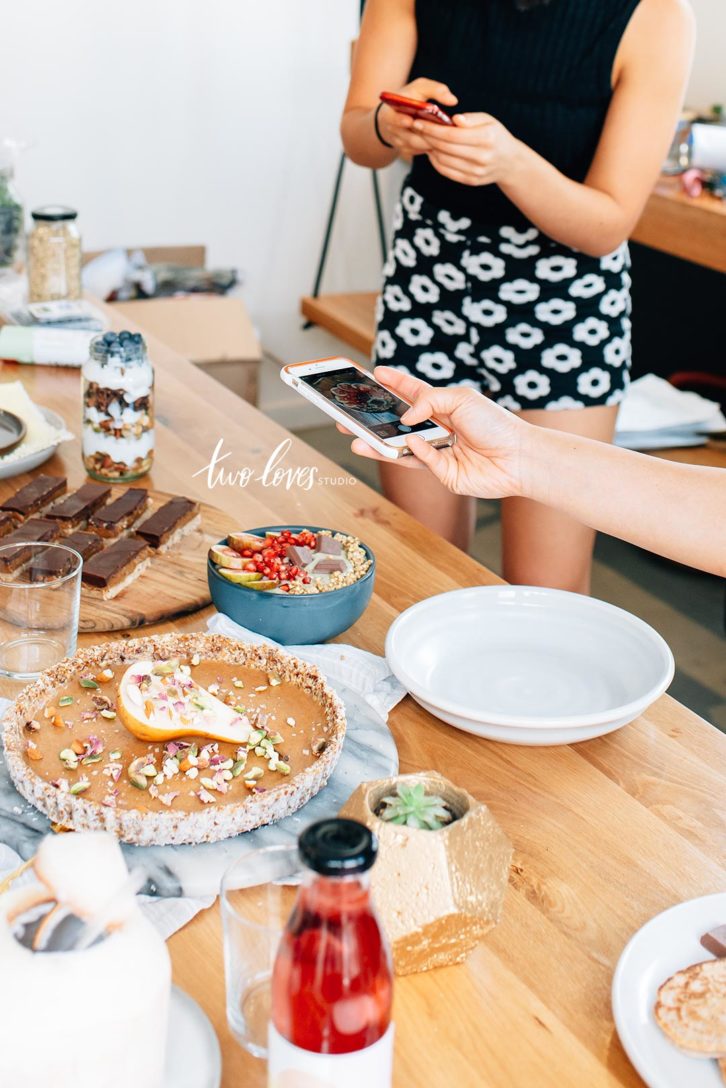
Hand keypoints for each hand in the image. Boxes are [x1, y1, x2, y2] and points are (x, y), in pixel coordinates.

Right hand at [345, 367, 527, 499]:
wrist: (518, 457)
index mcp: (444, 406)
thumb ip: (428, 401)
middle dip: (373, 419)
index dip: (393, 383)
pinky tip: (411, 442)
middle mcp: (438, 429)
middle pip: (398, 423)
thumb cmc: (495, 424)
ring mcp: (438, 452)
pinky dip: (414, 451)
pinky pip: (420, 461)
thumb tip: (404, 419)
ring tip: (355, 438)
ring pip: (400, 447)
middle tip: (347, 415)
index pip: (412, 392)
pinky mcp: (442, 473)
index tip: (374, 374)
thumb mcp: (460, 399)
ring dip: (377, 443)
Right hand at [377, 78, 457, 158]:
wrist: (398, 113)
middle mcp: (392, 130)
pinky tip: (441, 140)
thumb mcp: (420, 87)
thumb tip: (453, 101)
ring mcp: (398, 143)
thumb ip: (436, 90)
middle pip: (410, 138)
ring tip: (446, 136)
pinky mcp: (406, 152)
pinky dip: (432, 146)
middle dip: (427, 136)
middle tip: (442, 133)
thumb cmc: (411, 97)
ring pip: (418, 147)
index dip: (400, 121)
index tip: (410, 121)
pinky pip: (421, 151)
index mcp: (390, 112)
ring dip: (432, 142)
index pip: (393, 119)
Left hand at [412, 112, 522, 185]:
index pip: (452, 135)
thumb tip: (453, 119)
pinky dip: (436, 161)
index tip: (419, 122)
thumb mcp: (488, 121)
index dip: (432, 129)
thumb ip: (471, 119)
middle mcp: (481, 156)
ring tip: (423, 138)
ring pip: (443, 160)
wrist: (509, 162)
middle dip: (427, 137)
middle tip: (416, 128)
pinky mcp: (471, 181)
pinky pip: (446, 171)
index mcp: (486, 138)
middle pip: (445, 148)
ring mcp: (476, 171)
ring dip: (430, 149)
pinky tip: (432, 152)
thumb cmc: (496, 136)